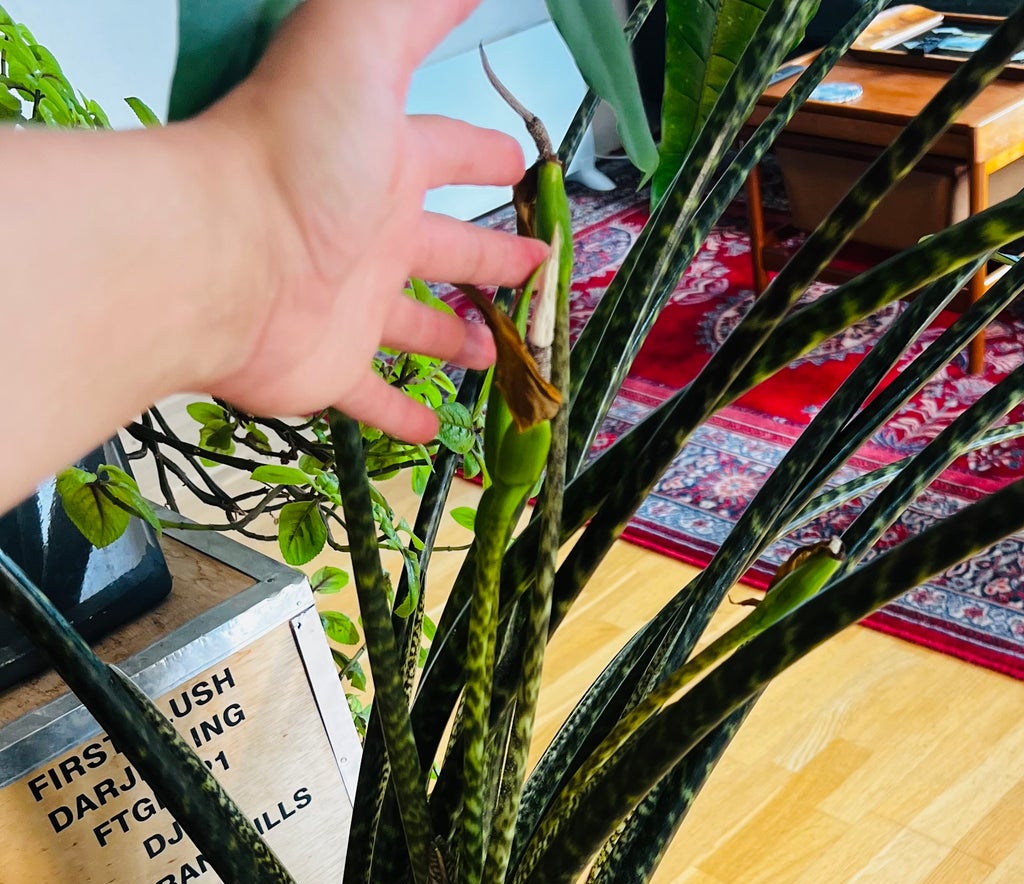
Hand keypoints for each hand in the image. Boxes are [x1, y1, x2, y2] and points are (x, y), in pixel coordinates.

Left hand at [190, 0, 549, 442]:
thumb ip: (419, 7)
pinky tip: (436, 432)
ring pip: (416, 323)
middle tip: (536, 267)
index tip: (520, 166)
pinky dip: (404, 414)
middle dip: (491, 254)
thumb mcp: (363, 42)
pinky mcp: (328, 367)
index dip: (486, 156)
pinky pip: (371, 395)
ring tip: (497, 352)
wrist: (218, 253)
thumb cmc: (293, 149)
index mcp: (383, 161)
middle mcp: (368, 230)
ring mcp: (347, 302)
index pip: (447, 151)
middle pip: (443, 243)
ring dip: (457, 336)